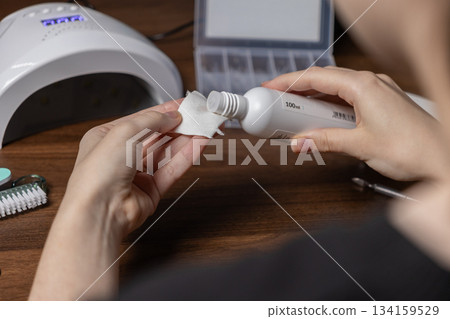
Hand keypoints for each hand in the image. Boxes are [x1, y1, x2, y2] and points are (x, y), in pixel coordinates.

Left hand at [65, 99, 203, 235]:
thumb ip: (151, 120)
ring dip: (187, 139)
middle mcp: (122, 156)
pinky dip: (187, 156)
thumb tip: (172, 116)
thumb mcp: (124, 132)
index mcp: (107, 138)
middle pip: (158, 136)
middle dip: (179, 125)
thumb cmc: (98, 173)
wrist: (99, 210)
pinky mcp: (151, 190)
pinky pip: (173, 169)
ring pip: (168, 153)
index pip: (142, 120)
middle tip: (199, 116)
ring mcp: (137, 174)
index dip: (164, 111)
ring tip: (205, 127)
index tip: (184, 105)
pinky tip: (200, 144)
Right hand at [263, 66, 447, 180]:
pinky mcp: (382, 103)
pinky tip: (321, 121)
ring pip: (336, 90)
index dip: (289, 82)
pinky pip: (348, 99)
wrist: (443, 159)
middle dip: (298, 91)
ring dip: (314, 101)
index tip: (270, 87)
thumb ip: (325, 141)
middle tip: (277, 104)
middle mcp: (371, 83)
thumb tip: (300, 141)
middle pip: (324, 81)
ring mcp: (378, 92)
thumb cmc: (414, 149)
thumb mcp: (360, 145)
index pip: (317, 77)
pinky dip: (330, 108)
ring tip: (294, 115)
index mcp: (364, 86)